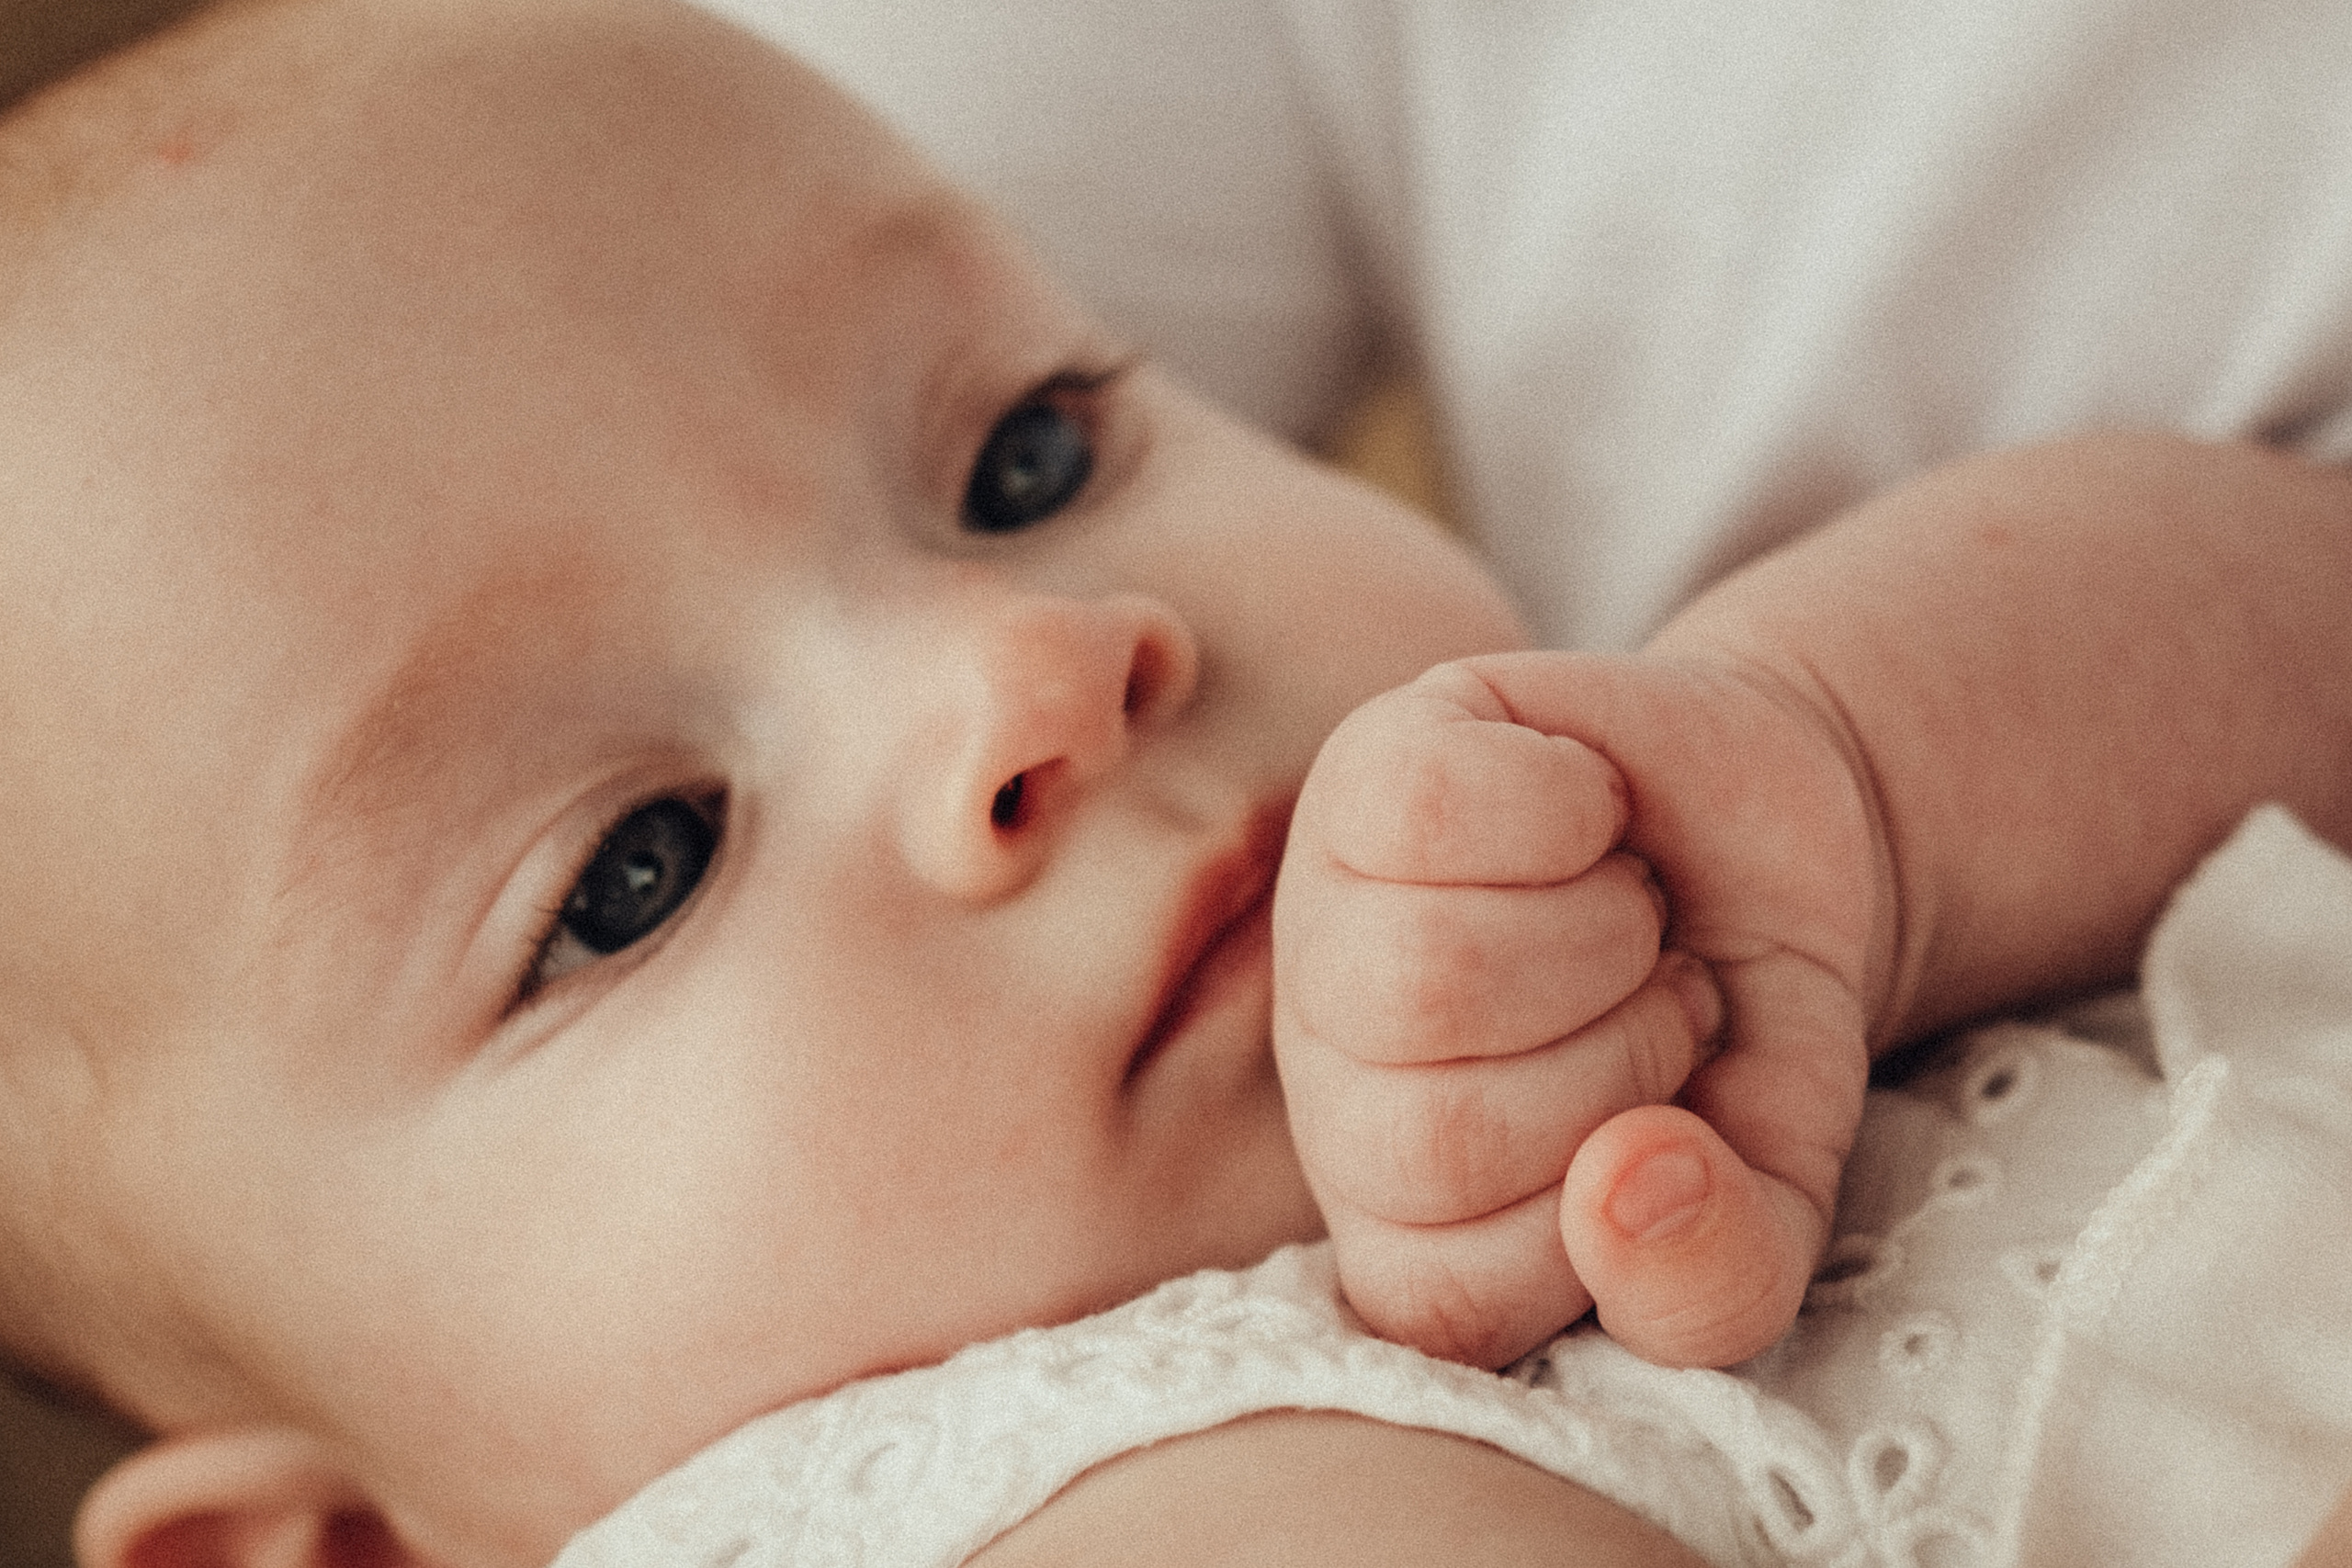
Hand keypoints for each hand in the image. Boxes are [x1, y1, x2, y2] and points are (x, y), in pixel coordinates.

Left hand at [1274, 652, 1879, 1368]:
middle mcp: (1328, 1089)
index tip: (1667, 1128)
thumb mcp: (1776, 1197)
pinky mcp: (1360, 773)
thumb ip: (1716, 1279)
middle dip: (1621, 1062)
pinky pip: (1430, 808)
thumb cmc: (1745, 1037)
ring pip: (1426, 973)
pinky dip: (1566, 804)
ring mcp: (1323, 922)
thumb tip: (1617, 1194)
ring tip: (1629, 921)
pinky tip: (1590, 813)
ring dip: (1598, 935)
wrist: (1777, 837)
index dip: (1612, 1218)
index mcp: (1397, 1228)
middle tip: (1661, 1005)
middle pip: (1437, 1132)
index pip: (1456, 1302)